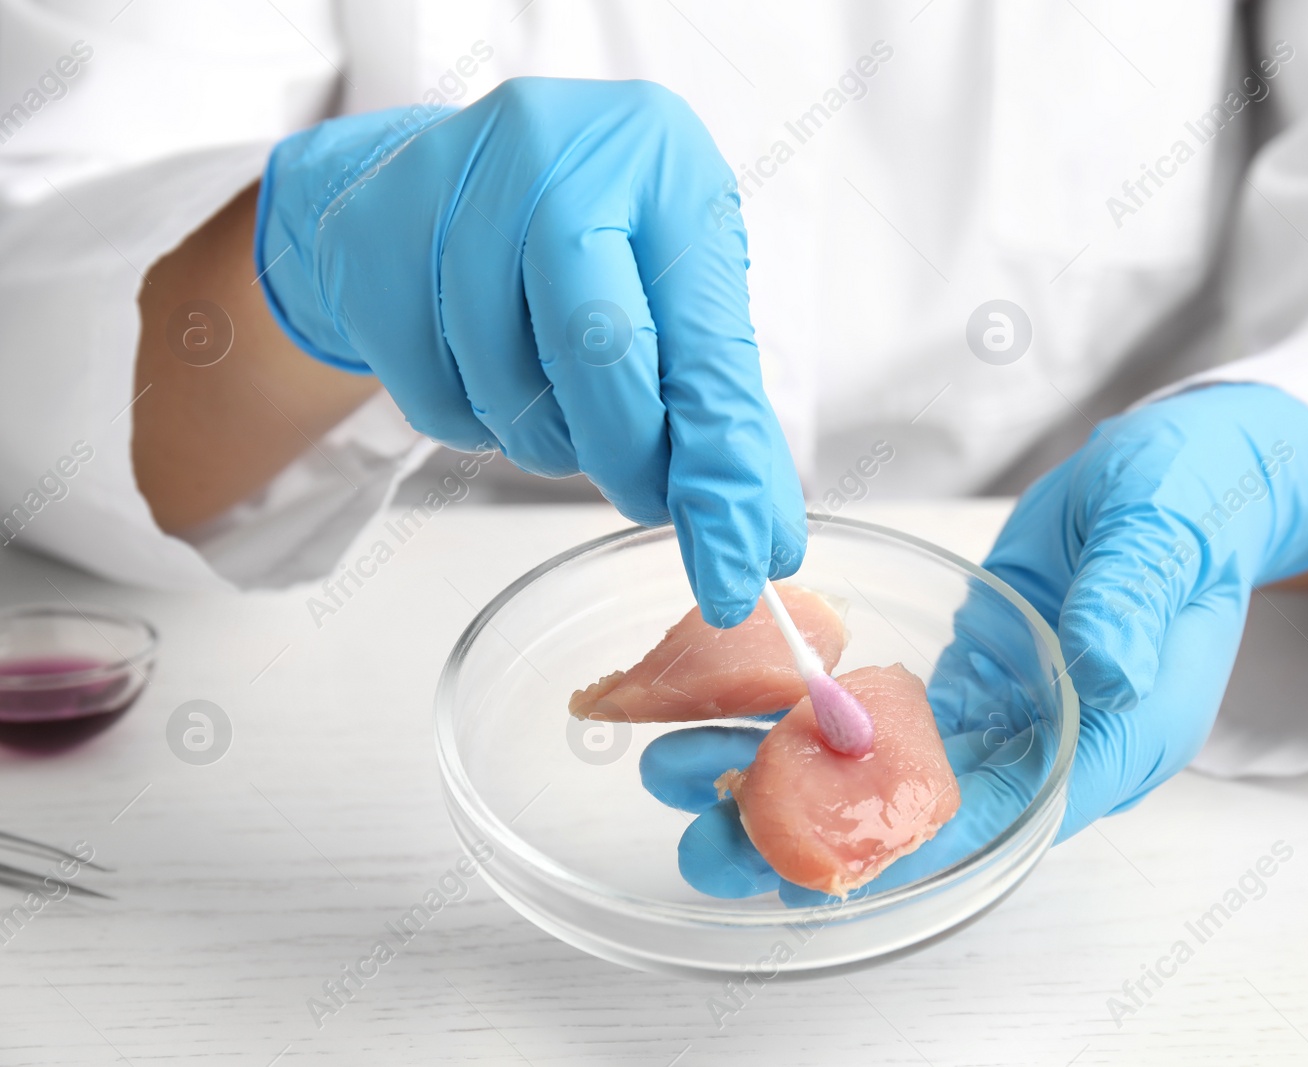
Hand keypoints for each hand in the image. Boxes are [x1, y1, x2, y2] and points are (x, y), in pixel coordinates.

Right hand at [256, 78, 803, 623]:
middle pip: (597, 349)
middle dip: (627, 453)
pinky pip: (431, 398)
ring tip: (558, 405)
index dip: (722, 464)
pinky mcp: (369, 235)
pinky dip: (470, 426)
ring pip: (506, 383)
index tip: (740, 565)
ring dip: (544, 440)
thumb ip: (719, 410)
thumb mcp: (672, 293)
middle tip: (644, 494)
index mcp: (662, 162)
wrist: (428, 183)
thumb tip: (765, 539)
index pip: (705, 340)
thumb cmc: (580, 242)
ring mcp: (450, 180)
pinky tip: (487, 380)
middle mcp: (558, 148)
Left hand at [640, 383, 1307, 898]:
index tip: (818, 858)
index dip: (914, 843)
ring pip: (892, 773)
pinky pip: (889, 720)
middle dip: (816, 833)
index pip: (1009, 813)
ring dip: (794, 782)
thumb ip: (1133, 604)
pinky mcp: (974, 679)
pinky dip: (816, 726)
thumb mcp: (1169, 537)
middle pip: (928, 815)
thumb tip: (1107, 666)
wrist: (1190, 468)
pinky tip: (742, 723)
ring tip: (687, 780)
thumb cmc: (1199, 500)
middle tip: (709, 841)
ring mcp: (1008, 715)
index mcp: (1119, 736)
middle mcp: (1053, 745)